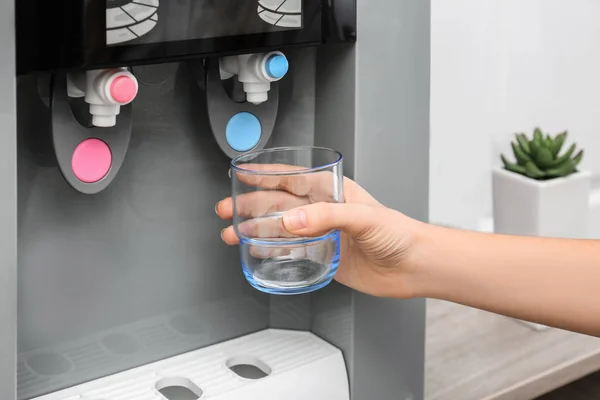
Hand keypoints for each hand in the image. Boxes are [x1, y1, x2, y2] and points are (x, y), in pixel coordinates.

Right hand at [216, 172, 424, 297]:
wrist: (413, 267)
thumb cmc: (398, 233)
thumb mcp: (363, 217)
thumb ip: (327, 217)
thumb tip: (291, 221)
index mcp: (332, 192)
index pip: (291, 179)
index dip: (264, 175)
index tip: (241, 173)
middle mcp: (323, 211)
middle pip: (278, 204)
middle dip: (250, 205)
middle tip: (228, 210)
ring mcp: (322, 234)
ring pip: (280, 229)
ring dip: (255, 229)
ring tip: (233, 233)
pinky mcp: (324, 257)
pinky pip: (290, 252)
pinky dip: (271, 250)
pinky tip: (256, 250)